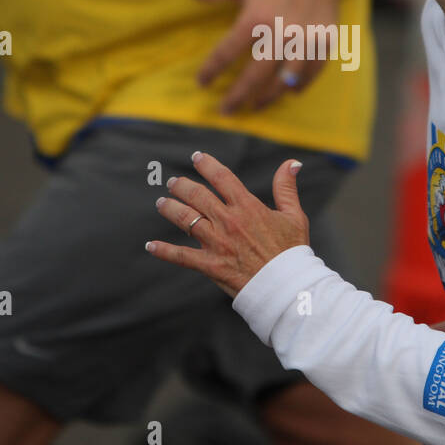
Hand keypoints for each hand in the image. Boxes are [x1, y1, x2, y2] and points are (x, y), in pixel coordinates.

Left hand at [147, 151, 308, 296]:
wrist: (287, 286)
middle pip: (197, 195)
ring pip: (185, 219)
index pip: (222, 177)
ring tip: (162, 203)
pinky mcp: (210, 265)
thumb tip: (291, 163)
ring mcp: (217, 243)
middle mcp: (228, 221)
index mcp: (247, 207)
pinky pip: (181, 256)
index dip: (207, 164)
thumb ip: (287, 188)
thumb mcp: (294, 216)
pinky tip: (150, 245)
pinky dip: (164, 250)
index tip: (197, 157)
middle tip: (173, 182)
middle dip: (182, 186)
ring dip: (170, 208)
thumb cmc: (292, 252)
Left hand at [186, 0, 338, 113]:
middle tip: (226, 110)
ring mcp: (304, 40)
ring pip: (284, 80)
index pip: (226, 52)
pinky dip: (300, 86)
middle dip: (237, 95)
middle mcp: (279, 33)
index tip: (202, 82)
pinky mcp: (324, 42)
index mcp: (255, 18)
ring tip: (255, 106)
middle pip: (255, 75)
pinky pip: (312, 72)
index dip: (211, 70)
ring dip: (268, 97)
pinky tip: (288, 92)